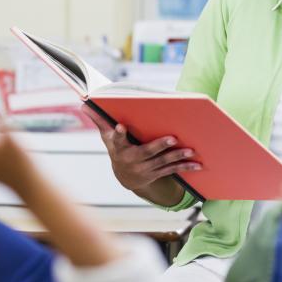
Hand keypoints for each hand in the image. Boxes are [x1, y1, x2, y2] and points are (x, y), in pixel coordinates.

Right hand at [81, 107, 201, 192]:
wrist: (125, 177)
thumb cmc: (117, 149)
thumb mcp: (106, 137)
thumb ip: (99, 120)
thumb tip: (83, 104)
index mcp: (119, 148)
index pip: (116, 139)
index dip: (117, 133)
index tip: (120, 126)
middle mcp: (132, 159)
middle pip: (146, 151)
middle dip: (159, 146)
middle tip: (172, 138)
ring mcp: (145, 168)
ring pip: (163, 162)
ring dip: (177, 156)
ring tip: (190, 150)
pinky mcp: (157, 173)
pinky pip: (172, 170)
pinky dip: (186, 167)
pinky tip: (198, 164)